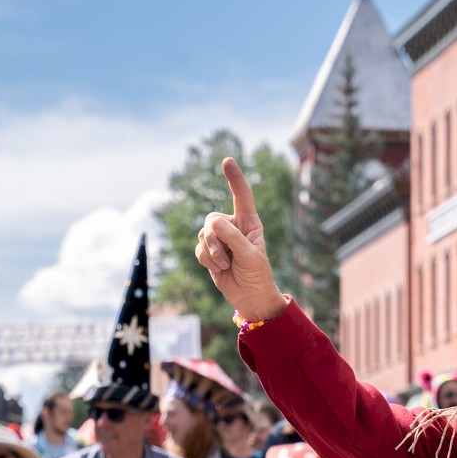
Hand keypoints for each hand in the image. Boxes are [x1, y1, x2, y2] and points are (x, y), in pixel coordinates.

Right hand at [194, 157, 283, 321]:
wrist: (250, 296)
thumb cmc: (257, 274)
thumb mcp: (250, 255)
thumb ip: (233, 237)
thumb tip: (213, 222)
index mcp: (249, 222)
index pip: (242, 196)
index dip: (235, 179)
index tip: (227, 161)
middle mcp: (233, 226)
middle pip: (212, 219)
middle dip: (214, 239)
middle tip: (224, 256)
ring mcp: (220, 239)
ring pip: (203, 235)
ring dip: (212, 253)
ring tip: (226, 265)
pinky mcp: (209, 252)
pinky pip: (199, 249)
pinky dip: (207, 261)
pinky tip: (220, 269)